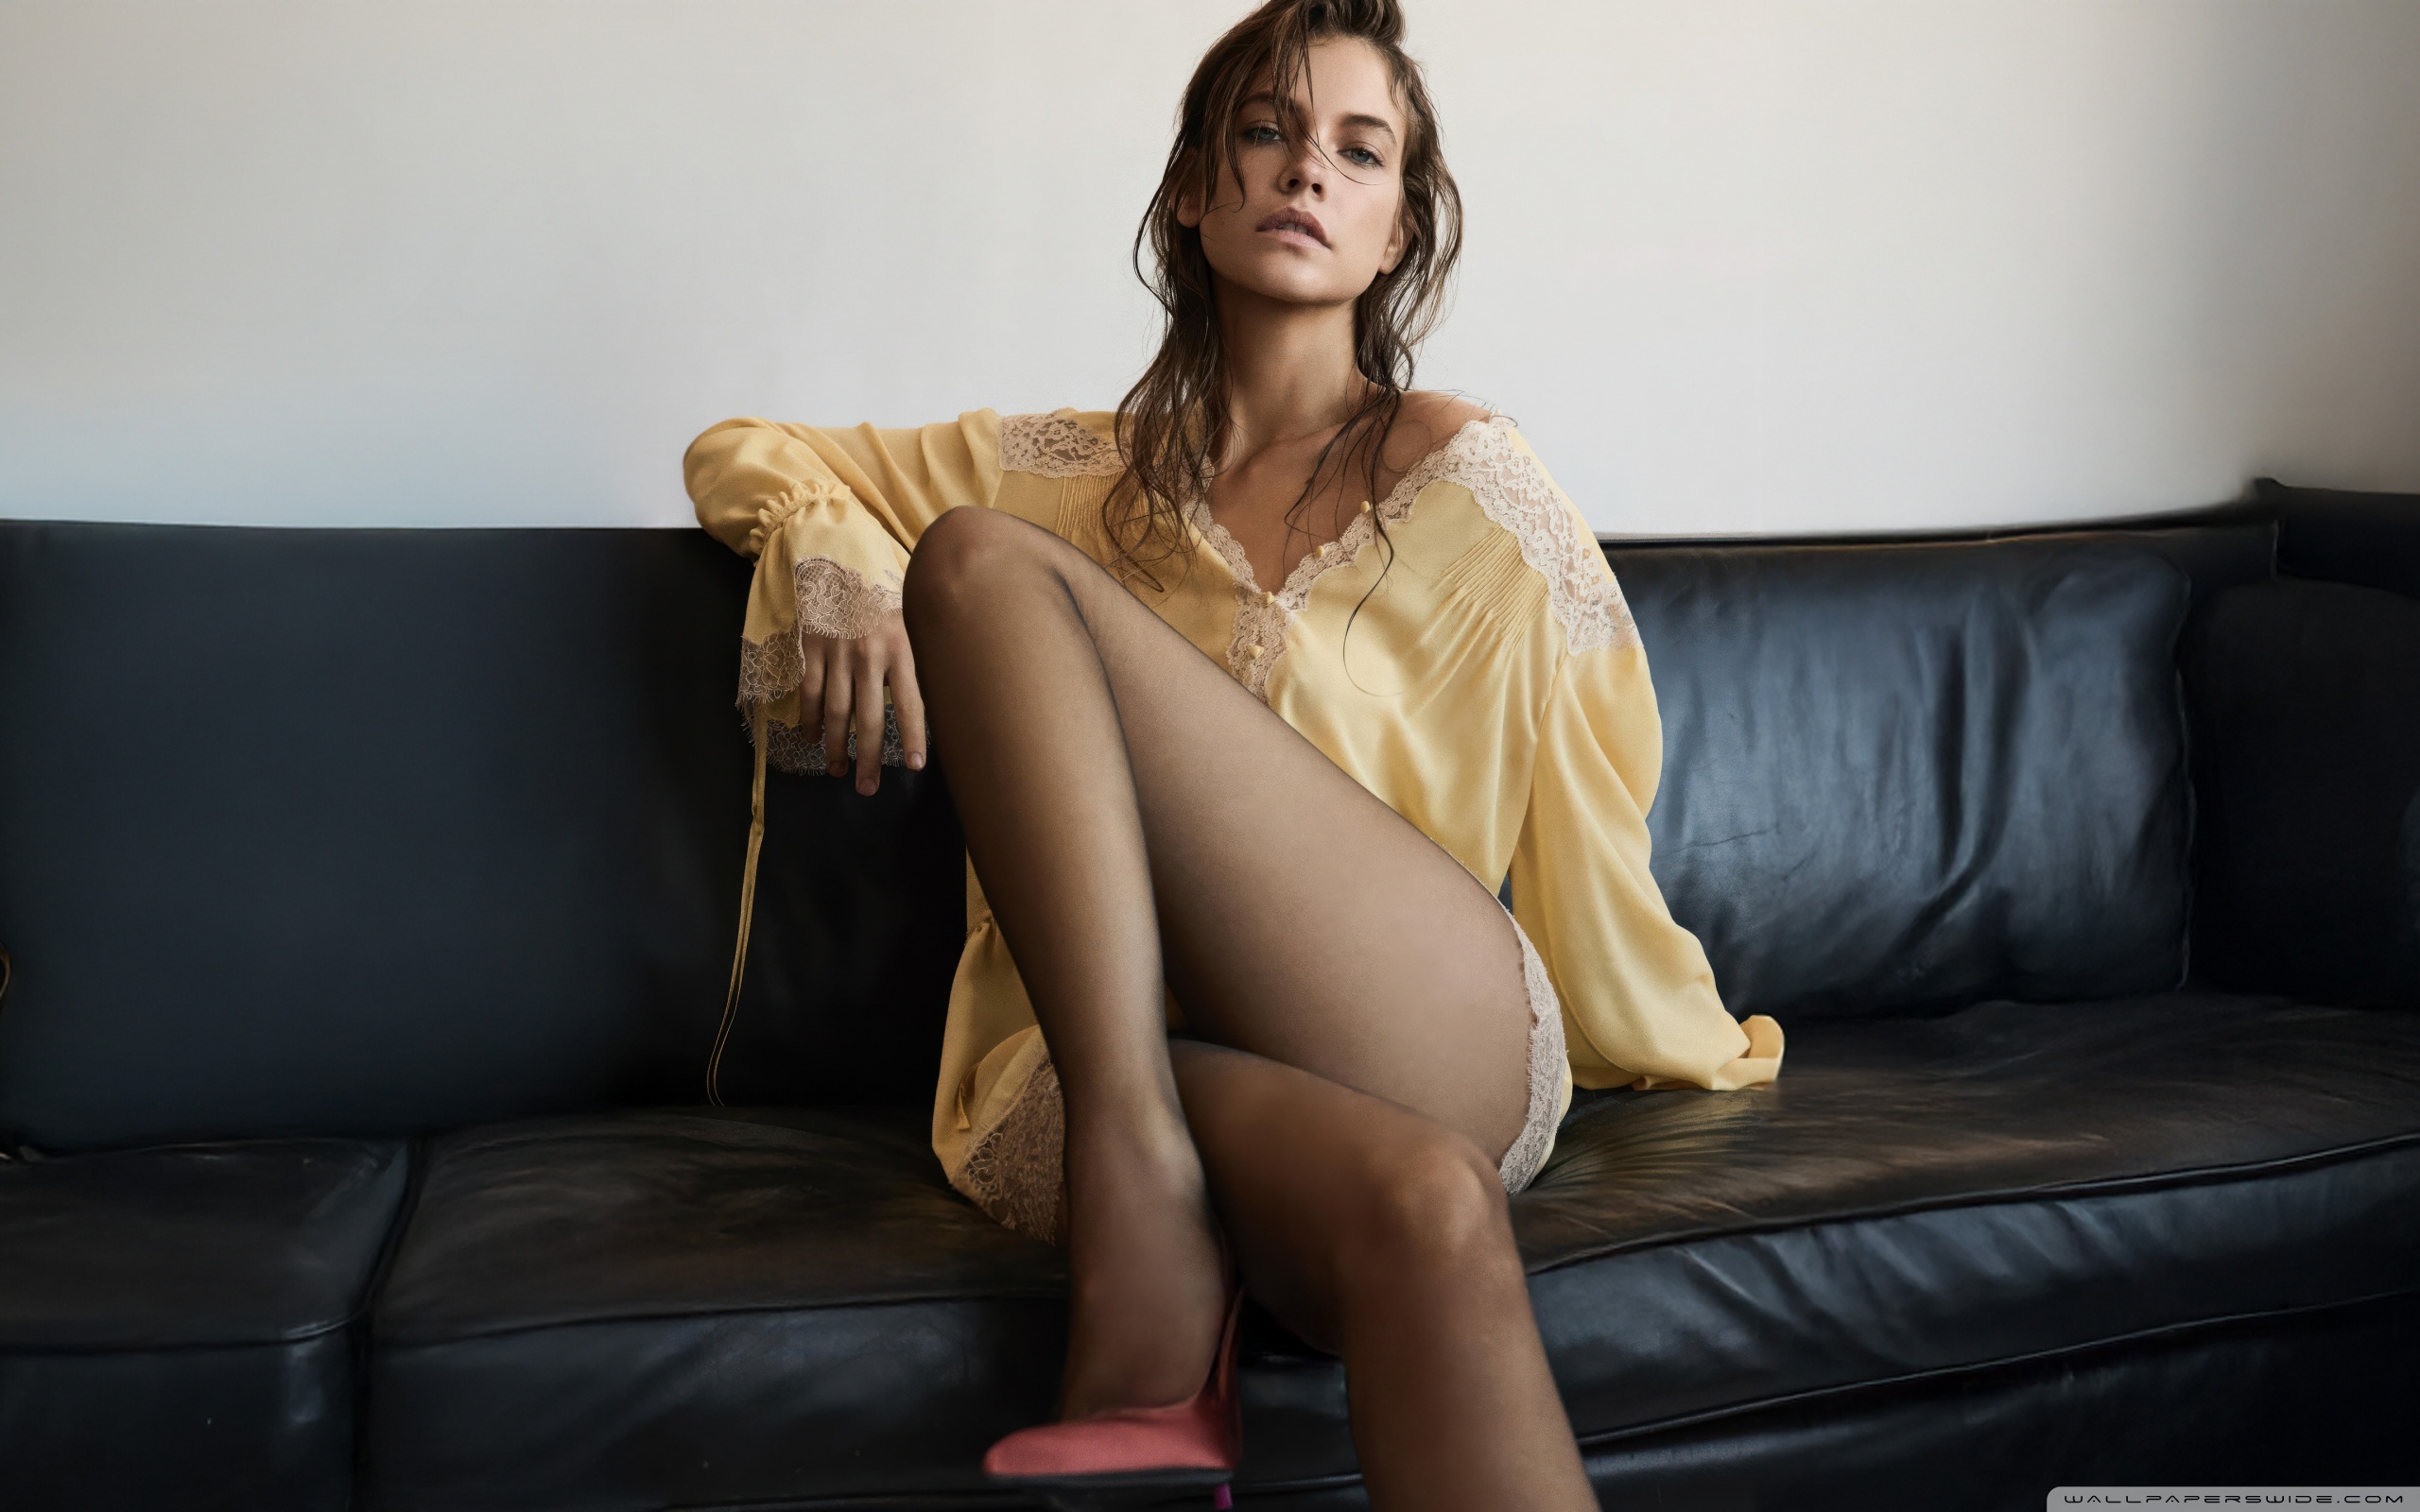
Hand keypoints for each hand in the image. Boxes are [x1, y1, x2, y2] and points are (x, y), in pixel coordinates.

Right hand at [798, 609, 928, 794]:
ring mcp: (837, 652)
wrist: (839, 557)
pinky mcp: (811, 648)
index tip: (915, 766)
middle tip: (868, 789)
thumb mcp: (908, 620)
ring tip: (838, 771)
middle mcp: (869, 654)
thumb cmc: (881, 594)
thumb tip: (922, 702)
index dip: (913, 736)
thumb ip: (911, 659)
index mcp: (900, 647)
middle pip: (869, 717)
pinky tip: (812, 739)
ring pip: (835, 711)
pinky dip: (809, 720)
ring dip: (836, 747)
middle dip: (869, 757)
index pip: (910, 702)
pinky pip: (809, 692)